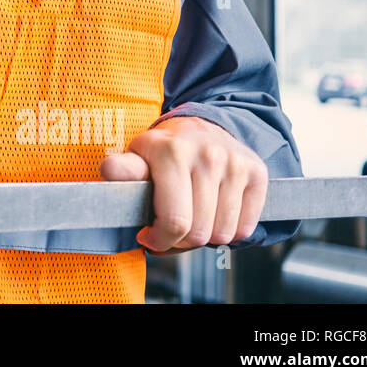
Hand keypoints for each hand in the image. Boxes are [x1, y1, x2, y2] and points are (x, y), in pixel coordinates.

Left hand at [99, 115, 267, 254]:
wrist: (201, 126)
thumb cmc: (164, 151)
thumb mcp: (137, 157)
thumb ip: (124, 169)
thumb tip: (108, 170)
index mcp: (170, 151)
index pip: (175, 221)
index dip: (159, 239)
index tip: (148, 234)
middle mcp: (206, 154)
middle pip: (199, 233)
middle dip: (180, 241)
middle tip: (170, 228)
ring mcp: (235, 163)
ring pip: (223, 234)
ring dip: (205, 237)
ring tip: (191, 217)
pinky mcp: (257, 172)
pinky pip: (245, 227)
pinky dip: (229, 230)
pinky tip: (213, 212)